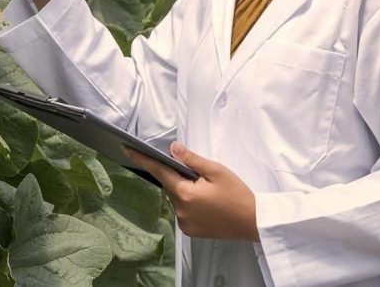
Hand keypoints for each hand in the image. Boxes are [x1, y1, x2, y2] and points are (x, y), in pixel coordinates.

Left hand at [125, 142, 258, 241]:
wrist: (252, 222)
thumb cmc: (237, 194)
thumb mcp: (216, 170)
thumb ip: (191, 159)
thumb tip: (172, 149)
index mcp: (185, 193)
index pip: (159, 171)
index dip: (142, 159)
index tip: (127, 150)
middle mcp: (180, 210)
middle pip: (170, 185)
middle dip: (178, 176)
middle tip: (200, 176)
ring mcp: (184, 223)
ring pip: (176, 198)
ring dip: (185, 190)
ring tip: (208, 191)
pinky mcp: (190, 231)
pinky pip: (182, 211)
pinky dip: (189, 203)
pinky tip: (206, 203)